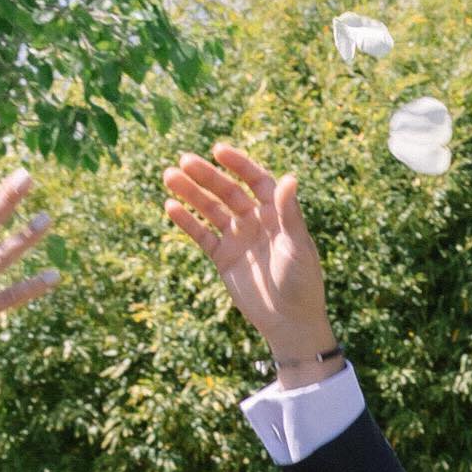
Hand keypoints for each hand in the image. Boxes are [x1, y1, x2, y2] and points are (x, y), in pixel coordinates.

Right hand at [162, 142, 335, 367]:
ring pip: (210, 209)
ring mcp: (238, 238)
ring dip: (191, 193)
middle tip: (184, 160)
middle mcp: (256, 221)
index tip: (218, 150)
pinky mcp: (223, 258)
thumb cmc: (302, 282)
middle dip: (207, 176)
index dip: (238, 164)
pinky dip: (187, 221)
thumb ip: (290, 214)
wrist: (289, 321)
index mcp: (277, 214)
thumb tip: (289, 178)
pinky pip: (202, 235)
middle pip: (228, 192)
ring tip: (169, 176)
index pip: (256, 180)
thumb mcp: (297, 246)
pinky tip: (170, 206)